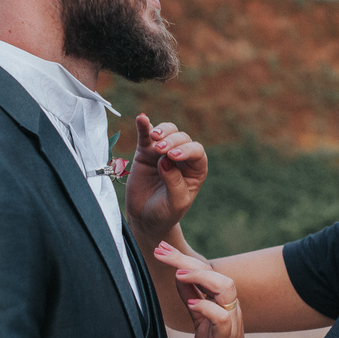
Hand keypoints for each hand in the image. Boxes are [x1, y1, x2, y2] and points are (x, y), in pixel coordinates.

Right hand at [125, 114, 206, 242]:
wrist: (145, 219)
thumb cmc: (166, 212)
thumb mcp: (176, 203)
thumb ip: (174, 183)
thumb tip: (165, 161)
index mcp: (195, 170)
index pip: (196, 152)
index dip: (186, 150)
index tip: (172, 156)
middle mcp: (181, 157)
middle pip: (181, 138)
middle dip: (172, 141)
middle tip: (160, 151)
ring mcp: (163, 152)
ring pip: (167, 131)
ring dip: (161, 131)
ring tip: (154, 138)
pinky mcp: (145, 152)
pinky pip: (145, 135)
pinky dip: (144, 125)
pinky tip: (142, 118)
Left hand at [154, 242, 252, 337]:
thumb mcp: (199, 319)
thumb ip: (191, 297)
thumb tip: (178, 275)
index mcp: (223, 301)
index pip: (205, 271)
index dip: (183, 258)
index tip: (161, 249)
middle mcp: (230, 307)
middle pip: (215, 273)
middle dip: (187, 260)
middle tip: (161, 252)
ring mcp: (231, 321)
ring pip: (226, 288)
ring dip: (201, 278)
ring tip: (178, 274)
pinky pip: (223, 317)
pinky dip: (207, 307)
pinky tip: (190, 303)